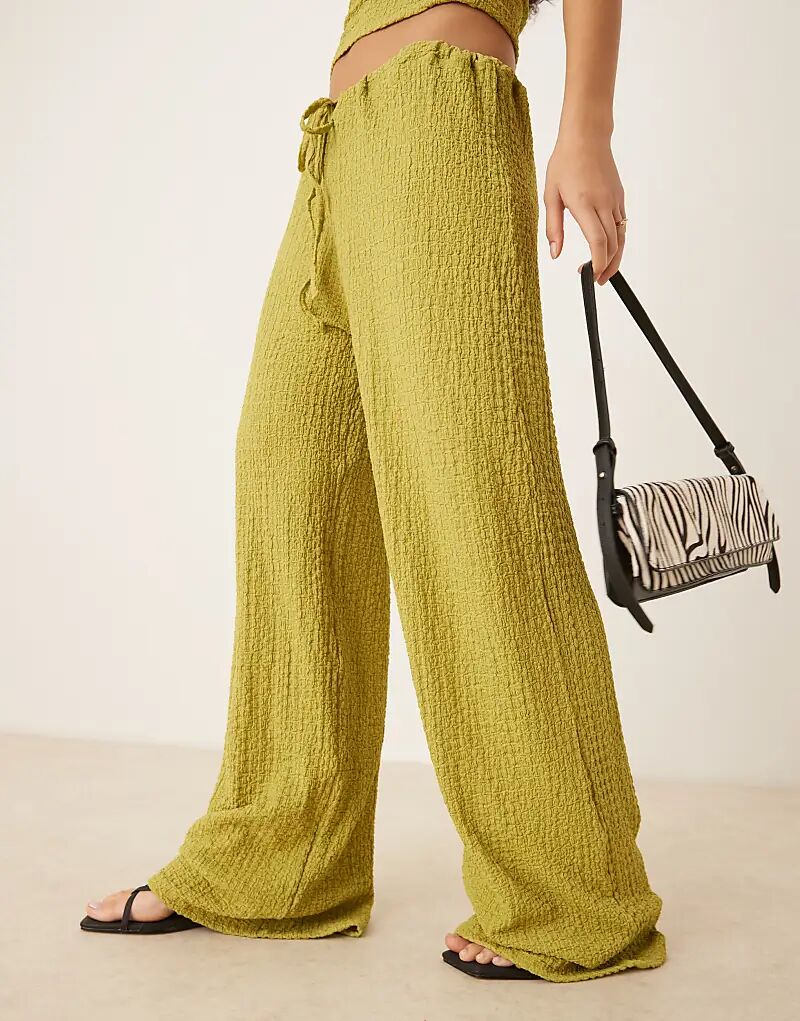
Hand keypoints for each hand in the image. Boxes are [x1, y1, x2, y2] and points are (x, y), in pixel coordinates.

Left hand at [543, 131, 625, 284]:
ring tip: (604, 271)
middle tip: (597, 280)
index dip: (598, 263)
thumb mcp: (550, 196)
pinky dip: (617, 241)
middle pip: (612, 244)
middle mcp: (603, 203)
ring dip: (615, 257)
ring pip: (621, 237)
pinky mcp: (619, 197)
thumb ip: (553, 228)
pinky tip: (608, 249)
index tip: (593, 276)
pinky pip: (622, 224)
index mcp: (584, 204)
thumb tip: (555, 254)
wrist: (586, 136)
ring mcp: (614, 200)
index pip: (598, 241)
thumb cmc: (565, 162)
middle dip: (607, 267)